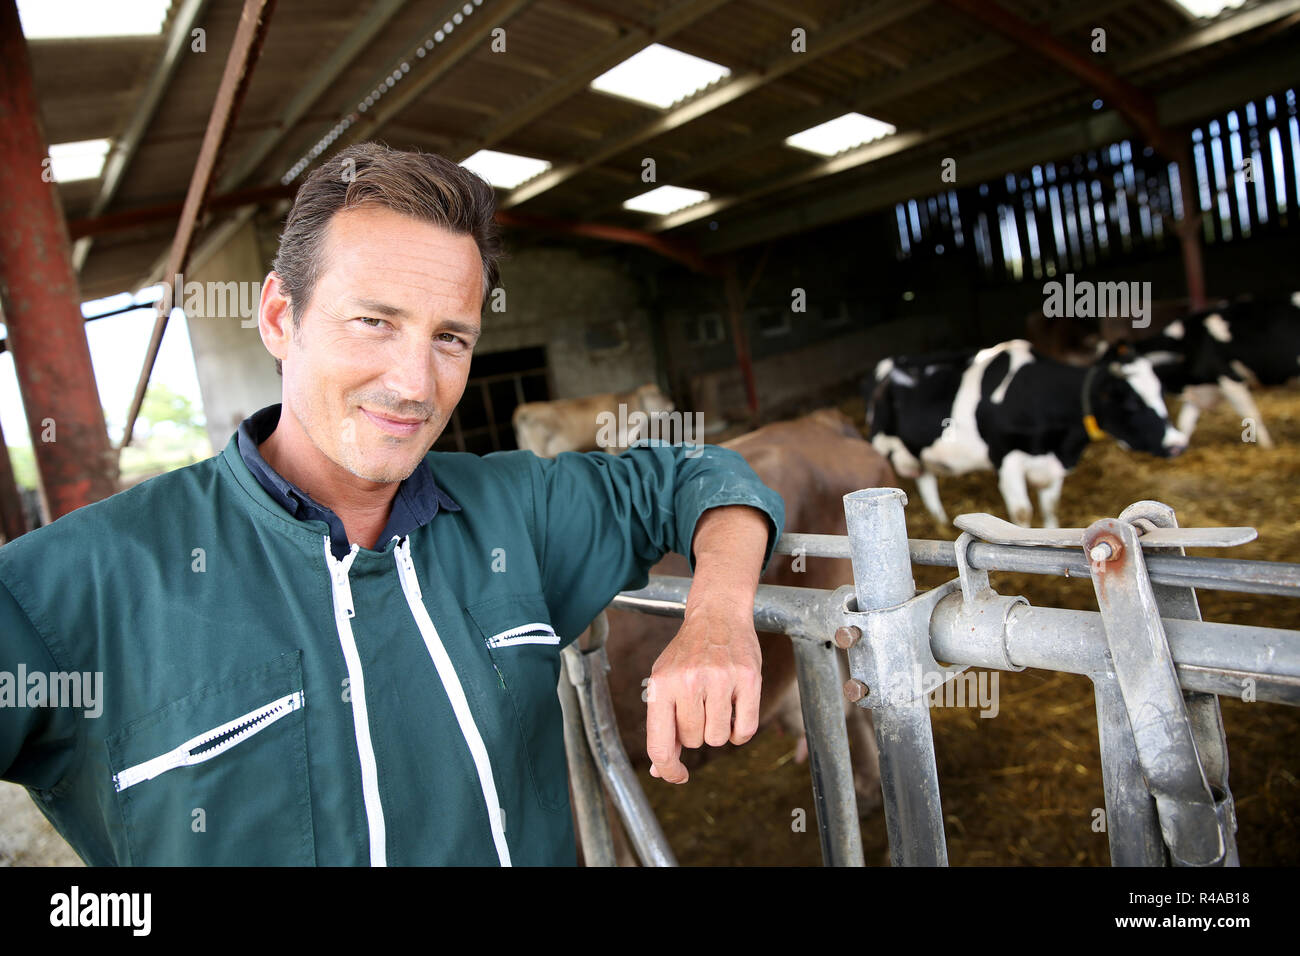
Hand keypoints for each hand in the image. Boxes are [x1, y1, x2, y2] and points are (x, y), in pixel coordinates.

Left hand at [644, 605, 761, 783]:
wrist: (717, 614)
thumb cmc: (688, 654)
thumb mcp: (664, 682)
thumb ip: (662, 725)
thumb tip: (659, 770)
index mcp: (662, 685)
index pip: (660, 746)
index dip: (668, 770)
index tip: (678, 776)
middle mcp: (689, 681)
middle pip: (694, 742)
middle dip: (697, 733)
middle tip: (700, 707)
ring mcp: (720, 679)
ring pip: (719, 738)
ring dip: (719, 730)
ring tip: (717, 706)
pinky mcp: (749, 678)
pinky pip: (745, 731)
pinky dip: (740, 732)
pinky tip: (735, 714)